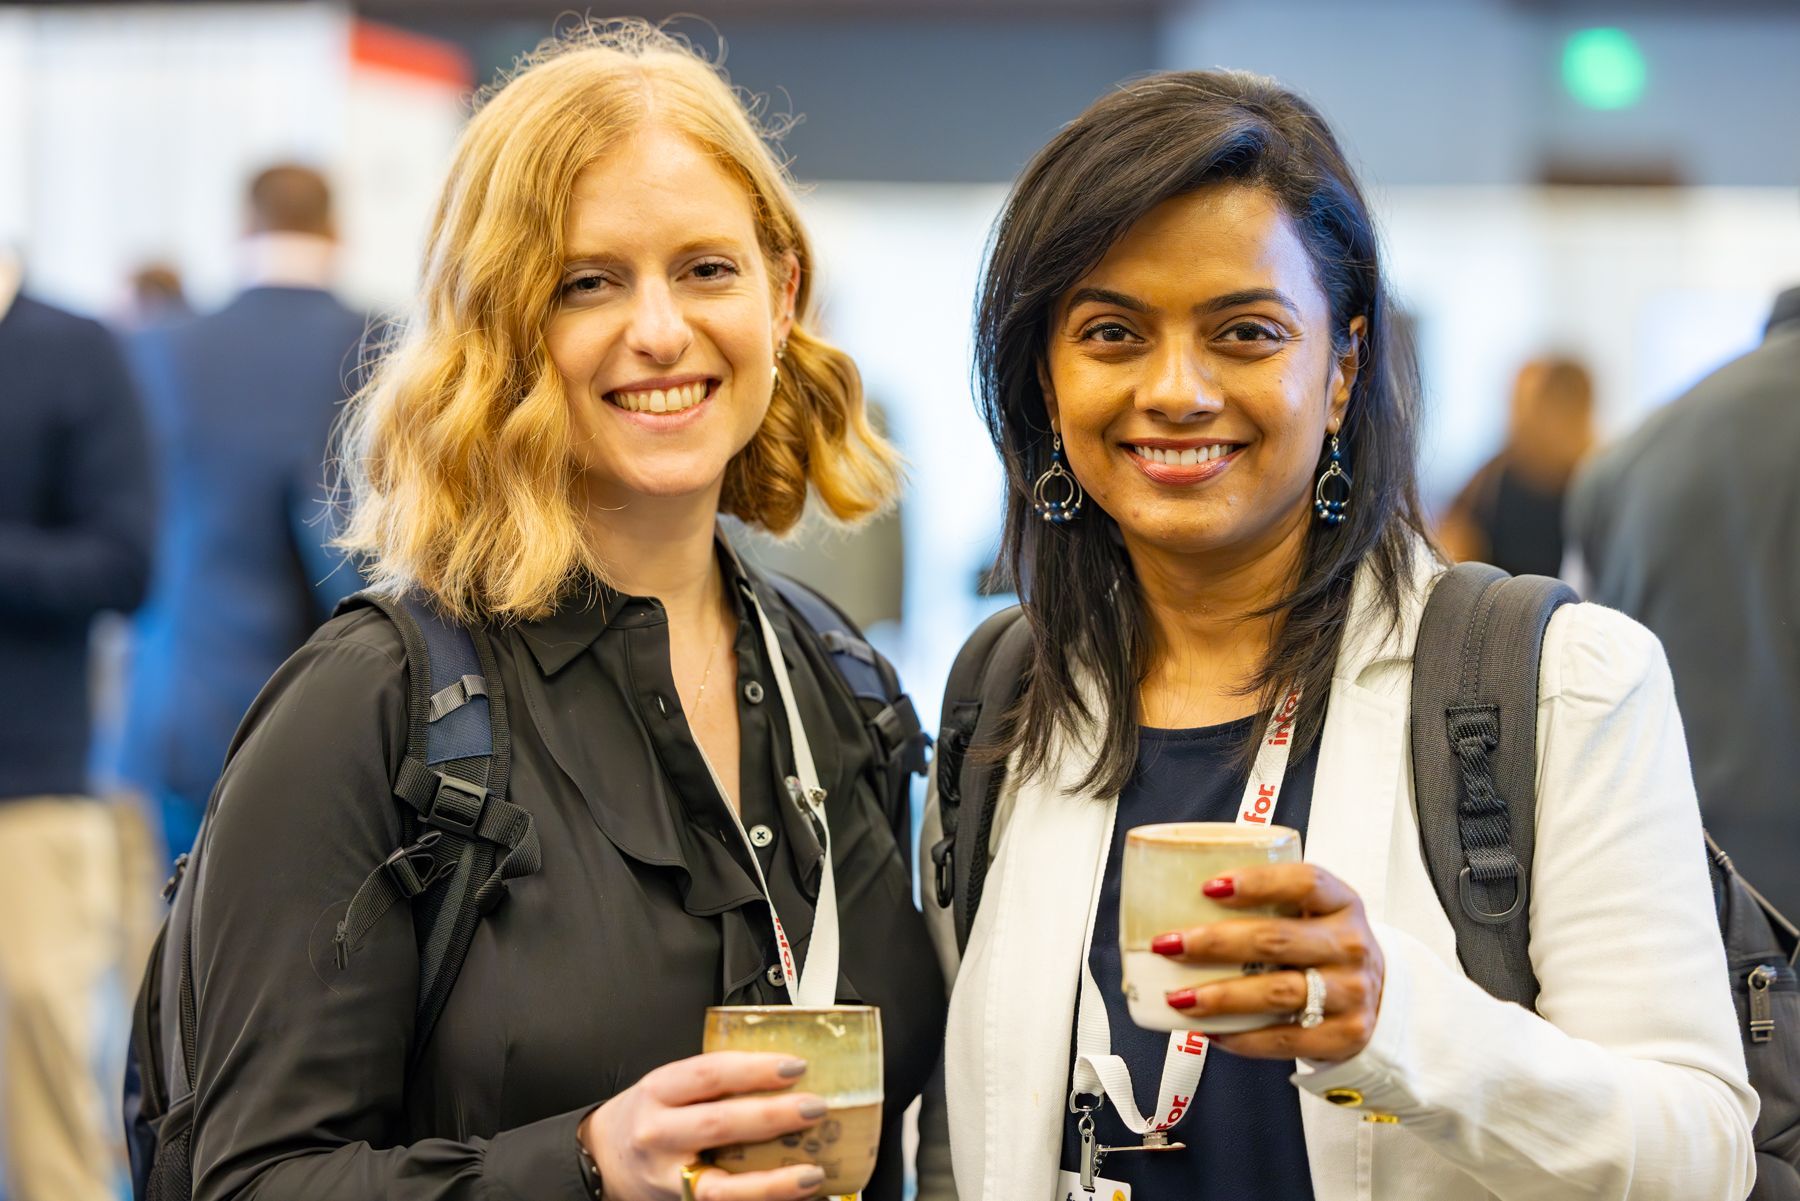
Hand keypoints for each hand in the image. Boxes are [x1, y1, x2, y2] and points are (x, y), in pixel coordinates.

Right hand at [580, 1052, 829, 1200]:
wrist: (600, 1159)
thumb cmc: (648, 1116)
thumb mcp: (669, 1086)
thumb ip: (716, 1081)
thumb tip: (787, 1073)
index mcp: (658, 1091)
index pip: (709, 1073)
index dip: (755, 1069)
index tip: (795, 1066)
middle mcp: (658, 1134)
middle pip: (719, 1125)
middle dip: (772, 1117)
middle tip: (815, 1108)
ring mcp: (668, 1178)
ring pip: (721, 1188)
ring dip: (773, 1182)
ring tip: (812, 1172)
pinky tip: (793, 1195)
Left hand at [1154, 863, 1383, 1063]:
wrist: (1381, 999)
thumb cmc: (1325, 947)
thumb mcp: (1314, 913)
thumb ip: (1268, 904)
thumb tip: (1178, 905)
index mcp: (1342, 903)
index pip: (1305, 882)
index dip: (1257, 882)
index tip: (1208, 887)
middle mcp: (1350, 945)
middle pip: (1278, 939)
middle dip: (1215, 942)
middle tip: (1168, 944)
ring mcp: (1350, 993)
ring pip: (1277, 992)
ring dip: (1220, 996)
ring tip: (1178, 996)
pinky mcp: (1344, 1035)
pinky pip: (1283, 1039)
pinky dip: (1240, 1037)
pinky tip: (1209, 1030)